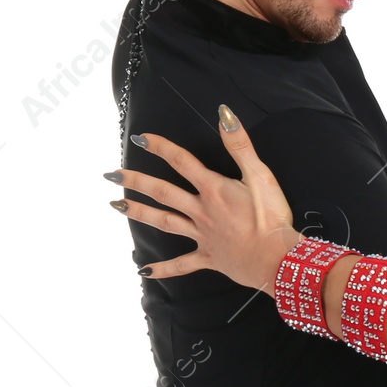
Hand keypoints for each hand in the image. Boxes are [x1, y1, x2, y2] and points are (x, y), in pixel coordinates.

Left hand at [108, 106, 301, 285]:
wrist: (274, 258)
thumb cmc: (271, 216)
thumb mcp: (260, 175)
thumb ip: (240, 145)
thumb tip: (224, 115)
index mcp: (213, 189)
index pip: (181, 162)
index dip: (160, 147)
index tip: (140, 138)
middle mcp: (201, 211)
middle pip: (163, 192)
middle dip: (136, 181)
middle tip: (112, 175)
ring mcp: (202, 235)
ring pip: (165, 223)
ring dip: (139, 213)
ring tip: (117, 206)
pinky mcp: (208, 257)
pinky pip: (181, 264)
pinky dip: (163, 269)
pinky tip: (145, 271)